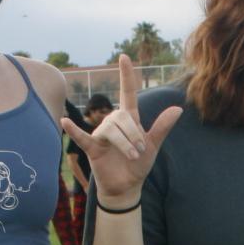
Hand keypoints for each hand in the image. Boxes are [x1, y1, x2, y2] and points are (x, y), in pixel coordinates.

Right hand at [59, 55, 182, 207]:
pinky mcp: (92, 148)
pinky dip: (73, 130)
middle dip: (133, 135)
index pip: (127, 92)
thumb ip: (162, 127)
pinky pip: (82, 137)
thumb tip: (178, 108)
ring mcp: (101, 134)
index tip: (124, 57)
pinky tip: (65, 122)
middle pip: (122, 117)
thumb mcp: (153, 146)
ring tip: (131, 156)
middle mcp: (113, 123)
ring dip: (123, 143)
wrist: (127, 187)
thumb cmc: (138, 165)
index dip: (126, 75)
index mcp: (129, 119)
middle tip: (138, 152)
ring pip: (110, 129)